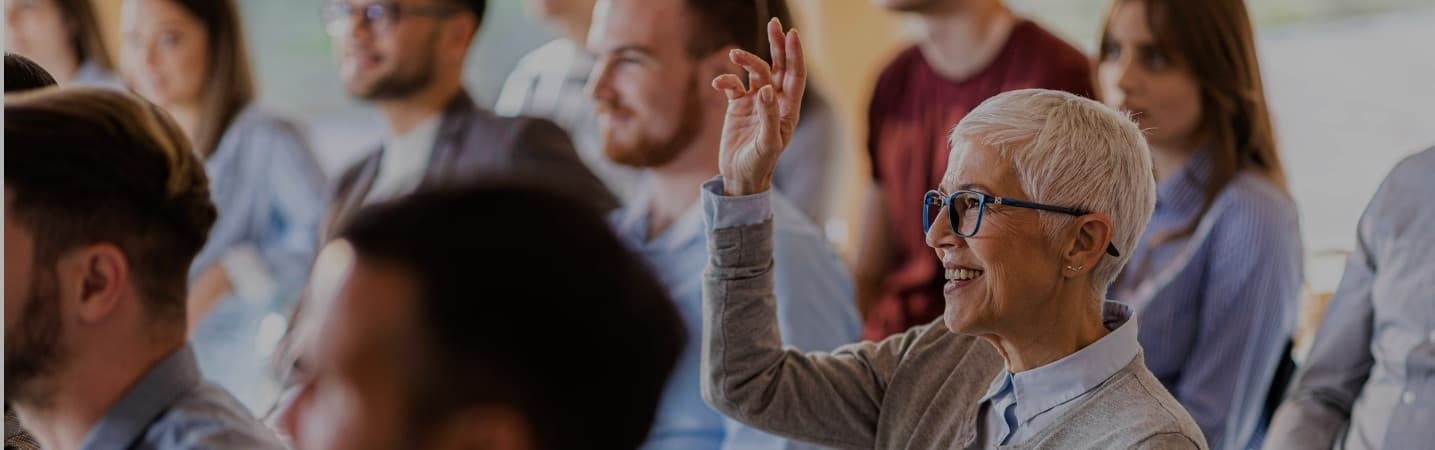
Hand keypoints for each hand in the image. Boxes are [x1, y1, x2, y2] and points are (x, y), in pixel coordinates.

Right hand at [713, 18, 805, 195]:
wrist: (740, 178)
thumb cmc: (760, 164)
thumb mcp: (767, 144)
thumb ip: (768, 117)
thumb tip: (765, 90)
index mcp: (788, 109)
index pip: (794, 76)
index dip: (794, 55)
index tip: (791, 35)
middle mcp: (773, 101)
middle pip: (778, 67)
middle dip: (777, 45)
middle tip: (775, 24)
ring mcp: (755, 102)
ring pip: (755, 72)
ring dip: (747, 60)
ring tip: (734, 53)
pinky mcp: (737, 106)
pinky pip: (733, 85)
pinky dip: (726, 79)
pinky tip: (717, 82)